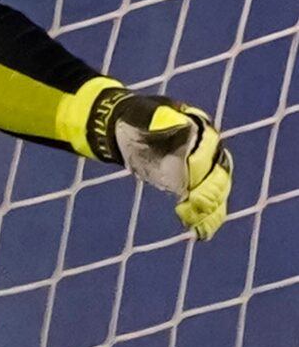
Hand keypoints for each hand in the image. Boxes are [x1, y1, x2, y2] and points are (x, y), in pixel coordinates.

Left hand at [97, 90, 232, 239]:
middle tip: (197, 205)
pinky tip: (202, 231)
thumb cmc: (137, 118)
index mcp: (200, 129)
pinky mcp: (192, 184)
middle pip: (217, 173)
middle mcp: (207, 150)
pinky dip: (206, 217)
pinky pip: (205, 202)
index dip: (200, 166)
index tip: (191, 183)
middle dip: (209, 190)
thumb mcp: (144, 115)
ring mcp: (202, 168)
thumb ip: (159, 119)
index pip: (207, 150)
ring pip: (216, 190)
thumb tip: (174, 121)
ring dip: (210, 208)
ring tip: (201, 224)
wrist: (130, 129)